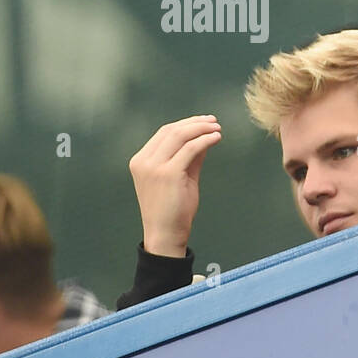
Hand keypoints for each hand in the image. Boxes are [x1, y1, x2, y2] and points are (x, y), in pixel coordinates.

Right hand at [128, 115, 221, 257]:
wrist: (165, 235)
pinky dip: (204, 140)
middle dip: (194, 123)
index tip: (202, 121)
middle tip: (213, 121)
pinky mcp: (168, 174)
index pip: (163, 133)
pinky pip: (190, 149)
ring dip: (201, 129)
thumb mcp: (180, 177)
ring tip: (216, 128)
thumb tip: (204, 136)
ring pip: (180, 136)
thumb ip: (190, 156)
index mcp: (140, 161)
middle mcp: (143, 161)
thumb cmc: (172, 210)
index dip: (185, 124)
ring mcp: (153, 167)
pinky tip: (216, 138)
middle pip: (171, 131)